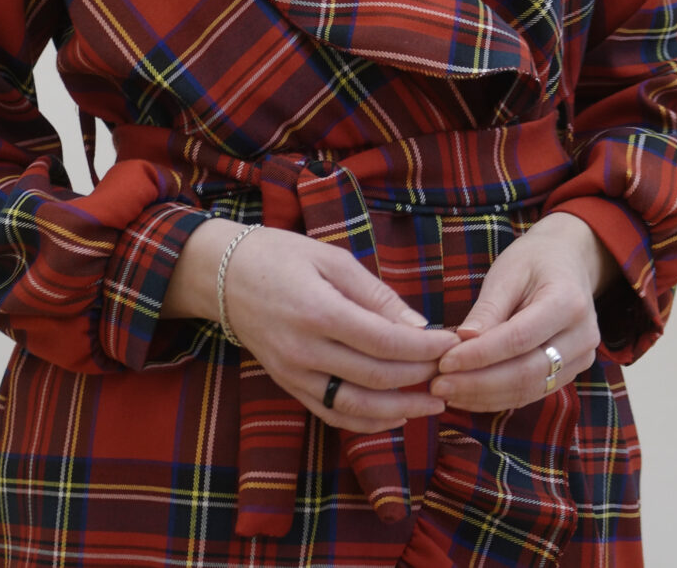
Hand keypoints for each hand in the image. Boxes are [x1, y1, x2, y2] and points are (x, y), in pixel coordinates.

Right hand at [203, 224, 456, 436]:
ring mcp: (294, 374)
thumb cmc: (281, 256)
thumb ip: (376, 295)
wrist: (224, 277)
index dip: (425, 348)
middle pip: (376, 376)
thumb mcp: (332, 259)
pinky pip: (333, 414)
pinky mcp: (289, 386)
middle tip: (450, 369)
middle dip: (420, 376)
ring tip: (434, 404)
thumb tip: (419, 326)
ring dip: (401, 409)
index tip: (452, 342)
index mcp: (319, 311)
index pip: (385, 342)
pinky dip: (367, 421)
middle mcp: (304, 350)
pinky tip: (396, 415)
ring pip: (356, 405)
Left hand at [430, 211, 613, 413]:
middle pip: (527, 372)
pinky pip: (533, 392)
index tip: (444, 362)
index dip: (479, 355)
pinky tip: (468, 395)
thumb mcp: (508, 271)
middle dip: (478, 383)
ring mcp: (582, 358)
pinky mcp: (572, 372)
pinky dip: (498, 397)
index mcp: (568, 302)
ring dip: (484, 396)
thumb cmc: (535, 260)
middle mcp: (582, 336)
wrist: (570, 261)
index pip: (519, 338)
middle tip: (439, 385)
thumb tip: (462, 342)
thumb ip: (488, 309)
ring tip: (448, 392)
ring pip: (529, 389)